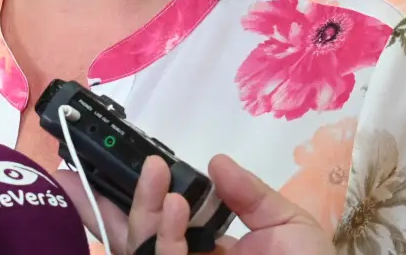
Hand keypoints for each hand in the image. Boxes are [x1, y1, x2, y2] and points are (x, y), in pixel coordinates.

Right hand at [56, 154, 333, 254]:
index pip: (160, 220)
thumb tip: (215, 161)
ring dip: (144, 208)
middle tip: (119, 160)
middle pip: (136, 234)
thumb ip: (249, 194)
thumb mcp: (287, 225)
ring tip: (154, 172)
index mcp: (206, 250)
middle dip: (117, 198)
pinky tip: (175, 206)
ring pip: (142, 248)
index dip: (136, 195)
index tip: (120, 163)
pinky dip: (167, 237)